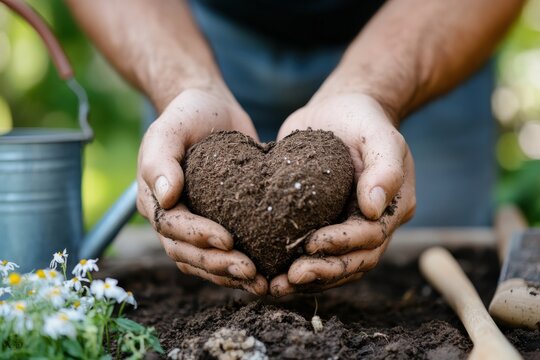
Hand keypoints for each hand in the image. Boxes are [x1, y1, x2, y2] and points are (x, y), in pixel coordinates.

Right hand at [137, 89, 267, 295]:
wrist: (211, 110)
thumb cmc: (188, 114)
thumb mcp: (170, 127)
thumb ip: (160, 159)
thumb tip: (166, 196)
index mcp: (153, 198)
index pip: (171, 227)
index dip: (197, 237)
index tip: (228, 240)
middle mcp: (170, 217)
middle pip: (186, 253)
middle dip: (217, 264)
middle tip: (250, 271)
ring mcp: (193, 223)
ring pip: (203, 261)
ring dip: (228, 274)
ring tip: (260, 282)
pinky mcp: (217, 222)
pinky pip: (221, 253)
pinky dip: (236, 266)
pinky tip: (263, 273)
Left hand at [270, 93, 415, 296]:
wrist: (338, 113)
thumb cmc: (361, 119)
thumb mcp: (378, 135)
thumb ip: (384, 168)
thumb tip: (372, 208)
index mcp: (391, 207)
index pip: (371, 236)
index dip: (343, 244)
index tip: (311, 244)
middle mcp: (372, 224)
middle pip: (354, 261)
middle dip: (323, 272)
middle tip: (291, 278)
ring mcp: (347, 227)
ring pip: (335, 265)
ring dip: (309, 279)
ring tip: (276, 286)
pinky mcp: (323, 225)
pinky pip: (315, 254)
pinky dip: (296, 266)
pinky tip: (271, 273)